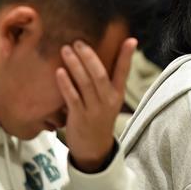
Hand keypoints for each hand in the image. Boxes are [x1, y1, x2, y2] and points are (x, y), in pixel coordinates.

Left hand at [56, 37, 136, 171]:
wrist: (93, 149)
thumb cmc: (98, 119)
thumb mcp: (108, 101)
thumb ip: (104, 82)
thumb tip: (95, 58)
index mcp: (117, 95)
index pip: (124, 72)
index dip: (127, 56)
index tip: (131, 40)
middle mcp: (108, 100)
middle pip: (100, 74)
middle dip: (89, 56)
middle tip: (78, 42)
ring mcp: (94, 109)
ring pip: (85, 83)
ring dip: (75, 65)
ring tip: (66, 50)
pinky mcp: (80, 117)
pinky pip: (72, 98)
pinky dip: (66, 84)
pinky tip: (59, 72)